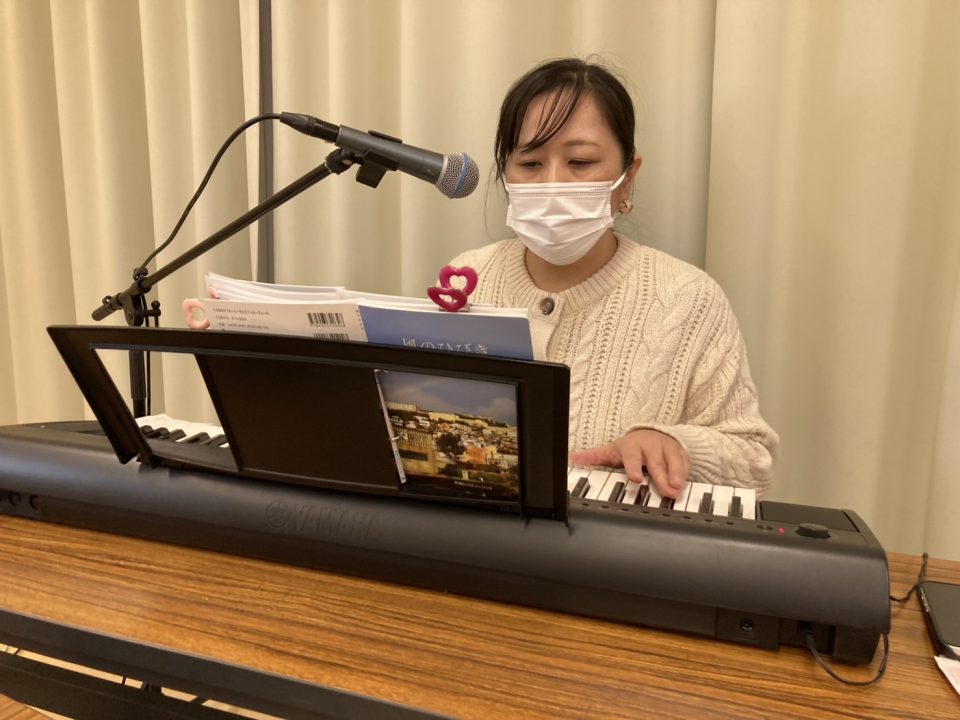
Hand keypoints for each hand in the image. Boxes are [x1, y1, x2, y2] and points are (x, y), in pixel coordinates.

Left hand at [568, 429, 689, 498]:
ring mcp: (666, 448)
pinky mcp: (679, 451)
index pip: (633, 457)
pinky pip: (685, 460)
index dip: (634, 467)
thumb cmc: (631, 448)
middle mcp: (650, 446)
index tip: (636, 479)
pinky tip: (687, 482)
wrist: (652, 434)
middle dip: (661, 477)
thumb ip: (594, 457)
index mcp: (632, 447)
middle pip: (656, 462)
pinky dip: (686, 471)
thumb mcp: (612, 451)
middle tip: (666, 490)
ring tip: (678, 487)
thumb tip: (572, 458)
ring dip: (676, 473)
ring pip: (673, 460)